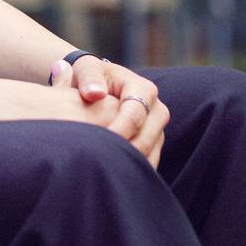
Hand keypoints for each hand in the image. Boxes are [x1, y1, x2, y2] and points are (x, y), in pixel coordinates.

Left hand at [50, 56, 168, 168]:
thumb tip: (95, 94)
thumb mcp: (87, 69)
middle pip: (145, 140)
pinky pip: (147, 163)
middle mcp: (156, 110)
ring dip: (128, 166)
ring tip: (104, 174)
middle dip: (123, 154)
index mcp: (143, 89)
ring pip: (149, 155)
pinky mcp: (154, 146)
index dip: (117, 132)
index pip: (135, 115)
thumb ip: (89, 77)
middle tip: (99, 166)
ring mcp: (157, 130)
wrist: (97, 87)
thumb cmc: (89, 77)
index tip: (96, 144)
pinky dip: (131, 172)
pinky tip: (111, 177)